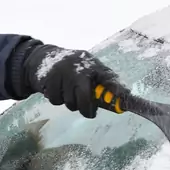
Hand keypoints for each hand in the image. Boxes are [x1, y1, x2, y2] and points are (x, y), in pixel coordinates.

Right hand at [10, 39, 129, 117]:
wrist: (44, 57)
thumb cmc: (73, 68)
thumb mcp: (90, 70)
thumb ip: (105, 83)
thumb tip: (125, 95)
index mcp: (92, 64)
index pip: (108, 77)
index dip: (115, 89)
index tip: (122, 103)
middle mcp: (78, 67)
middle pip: (84, 97)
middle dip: (86, 109)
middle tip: (88, 112)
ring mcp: (63, 73)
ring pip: (70, 102)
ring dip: (70, 103)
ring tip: (69, 93)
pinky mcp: (49, 79)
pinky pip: (56, 100)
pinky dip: (57, 99)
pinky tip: (58, 90)